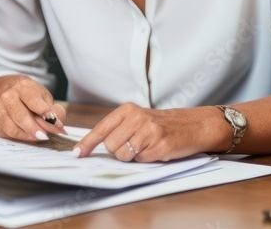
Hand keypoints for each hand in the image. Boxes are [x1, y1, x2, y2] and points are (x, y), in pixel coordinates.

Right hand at [0, 76, 66, 141]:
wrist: (9, 91)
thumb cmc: (30, 96)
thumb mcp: (45, 97)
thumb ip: (54, 111)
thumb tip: (58, 126)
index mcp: (22, 87)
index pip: (34, 101)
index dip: (46, 114)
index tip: (57, 124)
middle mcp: (7, 96)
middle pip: (20, 116)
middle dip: (35, 128)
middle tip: (46, 136)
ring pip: (12, 128)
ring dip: (28, 135)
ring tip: (39, 136)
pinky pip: (7, 134)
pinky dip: (20, 138)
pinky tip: (28, 135)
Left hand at [73, 103, 224, 161]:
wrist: (193, 125)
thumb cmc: (163, 124)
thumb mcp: (138, 118)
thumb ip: (118, 128)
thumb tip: (94, 144)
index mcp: (128, 110)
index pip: (101, 128)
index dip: (87, 143)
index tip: (77, 153)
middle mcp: (137, 119)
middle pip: (110, 146)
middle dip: (119, 151)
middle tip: (134, 144)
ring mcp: (149, 132)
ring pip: (124, 155)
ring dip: (133, 156)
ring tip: (146, 146)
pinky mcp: (160, 145)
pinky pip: (141, 160)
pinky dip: (147, 159)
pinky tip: (156, 149)